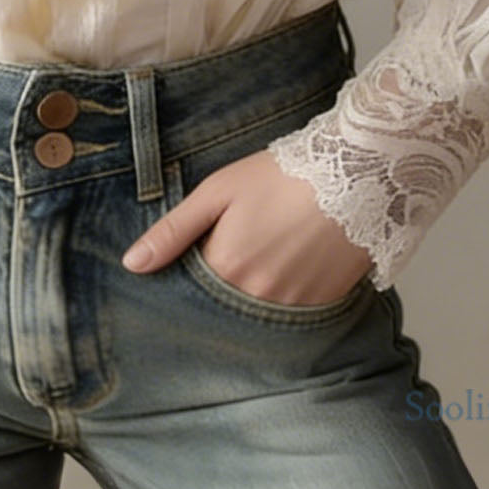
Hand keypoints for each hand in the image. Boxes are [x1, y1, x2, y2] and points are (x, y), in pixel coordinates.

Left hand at [121, 149, 373, 306]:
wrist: (356, 174)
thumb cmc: (282, 175)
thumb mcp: (218, 192)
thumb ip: (173, 231)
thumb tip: (132, 265)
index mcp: (225, 268)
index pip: (193, 290)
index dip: (196, 270)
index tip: (205, 251)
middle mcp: (257, 298)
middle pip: (225, 305)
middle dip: (224, 284)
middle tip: (242, 248)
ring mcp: (293, 307)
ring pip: (259, 311)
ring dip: (256, 291)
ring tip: (271, 251)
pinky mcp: (324, 306)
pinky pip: (294, 314)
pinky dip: (288, 294)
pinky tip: (295, 263)